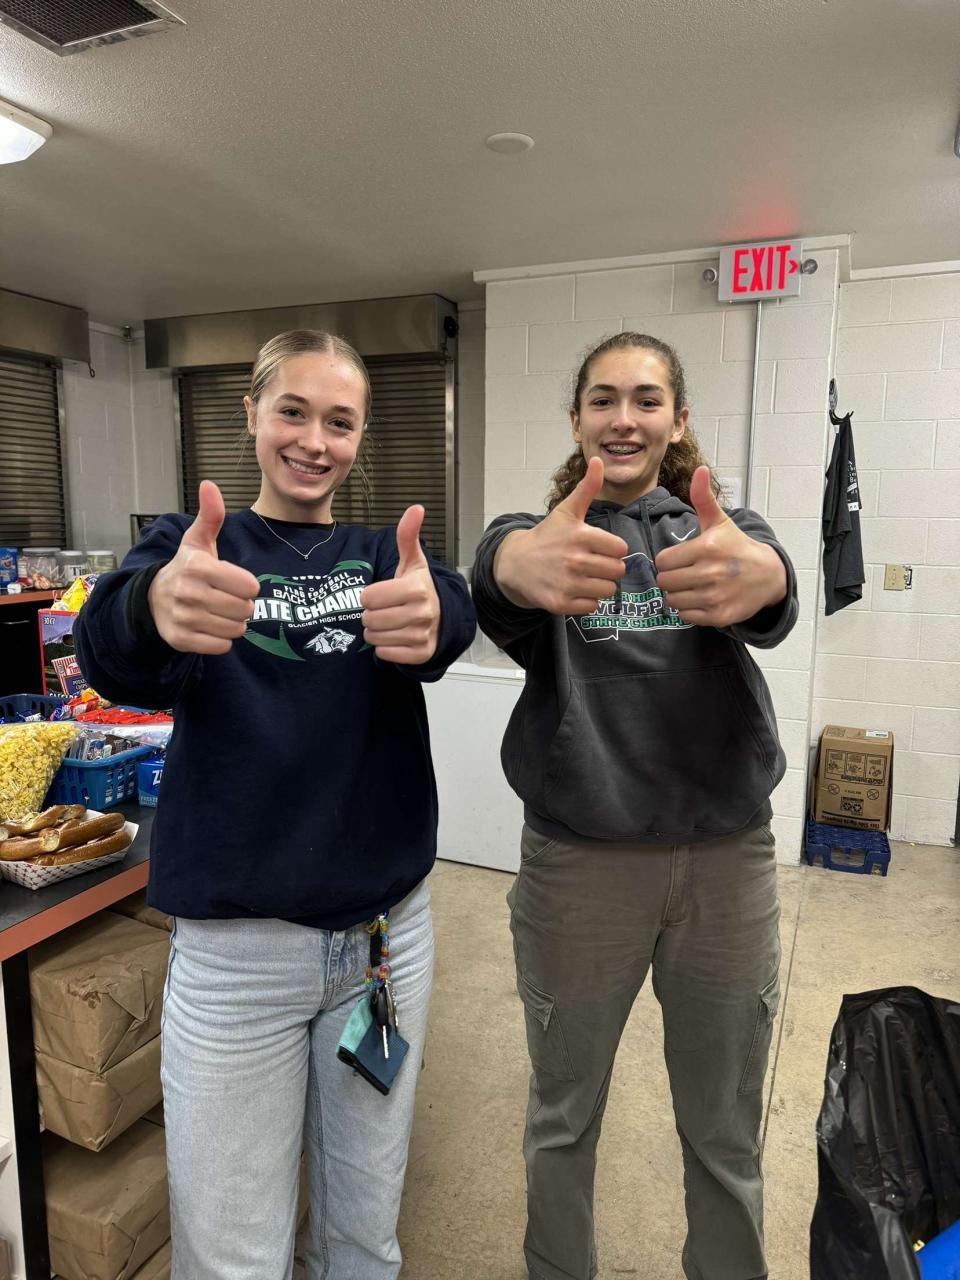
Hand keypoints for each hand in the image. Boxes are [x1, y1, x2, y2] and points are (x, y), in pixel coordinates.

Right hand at [147, 481, 259, 654]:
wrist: (153, 599)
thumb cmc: (187, 568)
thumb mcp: (198, 541)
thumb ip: (210, 515)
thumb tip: (209, 485)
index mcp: (198, 566)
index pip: (248, 585)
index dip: (247, 585)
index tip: (235, 581)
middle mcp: (188, 592)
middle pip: (245, 609)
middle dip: (242, 605)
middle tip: (227, 598)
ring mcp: (183, 618)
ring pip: (236, 629)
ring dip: (233, 623)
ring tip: (219, 611)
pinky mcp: (180, 640)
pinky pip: (221, 646)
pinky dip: (221, 639)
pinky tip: (210, 627)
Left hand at [360, 505, 440, 663]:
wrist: (444, 618)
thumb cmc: (420, 588)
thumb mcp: (413, 562)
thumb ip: (407, 536)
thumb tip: (416, 508)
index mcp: (417, 588)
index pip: (368, 597)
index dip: (370, 596)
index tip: (383, 594)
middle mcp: (422, 612)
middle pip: (369, 619)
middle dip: (372, 615)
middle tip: (386, 610)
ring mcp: (422, 635)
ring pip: (374, 638)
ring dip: (376, 632)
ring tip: (390, 623)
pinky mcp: (421, 654)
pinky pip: (384, 654)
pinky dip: (385, 648)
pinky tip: (397, 638)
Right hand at [493, 457, 627, 613]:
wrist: (515, 563)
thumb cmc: (547, 536)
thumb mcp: (566, 511)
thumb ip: (587, 488)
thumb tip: (599, 460)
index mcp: (581, 536)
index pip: (620, 549)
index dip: (612, 549)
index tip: (598, 548)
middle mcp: (575, 560)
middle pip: (617, 571)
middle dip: (608, 568)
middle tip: (592, 564)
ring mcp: (567, 583)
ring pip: (608, 591)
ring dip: (599, 586)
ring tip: (585, 577)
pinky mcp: (560, 603)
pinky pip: (592, 606)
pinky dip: (586, 601)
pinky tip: (574, 589)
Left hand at [654, 466, 786, 627]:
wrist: (768, 575)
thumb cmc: (736, 546)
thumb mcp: (719, 521)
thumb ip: (703, 498)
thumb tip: (699, 469)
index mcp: (707, 548)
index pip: (663, 561)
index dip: (668, 560)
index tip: (680, 559)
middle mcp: (711, 573)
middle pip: (665, 582)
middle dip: (670, 578)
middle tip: (684, 573)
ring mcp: (715, 596)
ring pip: (673, 600)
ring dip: (677, 594)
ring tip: (691, 586)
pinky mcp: (720, 615)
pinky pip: (686, 615)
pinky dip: (688, 609)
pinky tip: (700, 598)